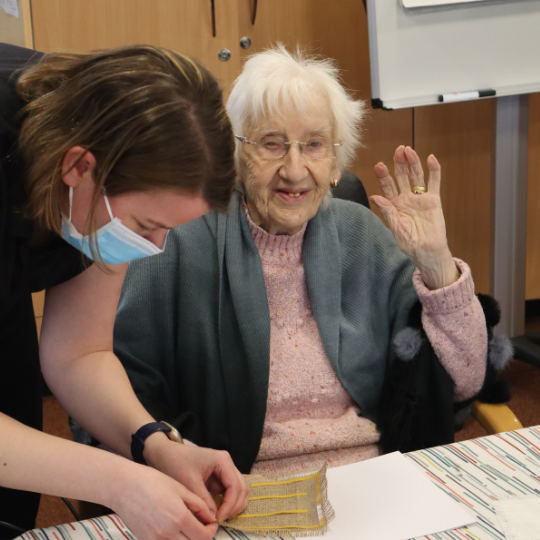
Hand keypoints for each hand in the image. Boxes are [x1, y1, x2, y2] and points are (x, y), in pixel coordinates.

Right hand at [108, 460, 218, 539]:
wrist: (124, 486)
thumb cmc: (152, 481)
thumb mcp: (180, 488)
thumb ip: (198, 504)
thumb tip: (210, 517)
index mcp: (178, 517)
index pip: (203, 536)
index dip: (211, 531)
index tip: (212, 524)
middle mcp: (167, 533)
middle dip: (201, 537)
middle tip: (203, 526)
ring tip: (189, 528)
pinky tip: (175, 530)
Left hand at [144, 433, 249, 521]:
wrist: (165, 453)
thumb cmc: (176, 463)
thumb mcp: (190, 482)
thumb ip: (204, 500)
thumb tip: (214, 518)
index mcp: (223, 461)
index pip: (235, 486)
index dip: (230, 505)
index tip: (218, 519)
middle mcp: (227, 464)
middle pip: (242, 488)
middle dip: (234, 506)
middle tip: (221, 520)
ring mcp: (224, 470)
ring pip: (238, 491)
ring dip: (233, 505)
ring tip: (220, 518)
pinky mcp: (219, 477)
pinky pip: (229, 492)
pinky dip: (227, 503)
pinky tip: (217, 512)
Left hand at [369, 146, 458, 289]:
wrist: (427, 252)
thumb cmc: (410, 243)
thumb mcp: (396, 228)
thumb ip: (387, 211)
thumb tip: (375, 197)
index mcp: (394, 205)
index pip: (387, 186)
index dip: (383, 176)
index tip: (379, 165)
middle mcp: (406, 198)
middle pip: (401, 177)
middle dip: (398, 164)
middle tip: (397, 150)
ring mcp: (420, 198)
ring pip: (416, 176)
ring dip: (413, 163)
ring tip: (409, 151)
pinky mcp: (434, 200)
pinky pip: (434, 183)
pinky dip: (434, 170)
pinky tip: (431, 159)